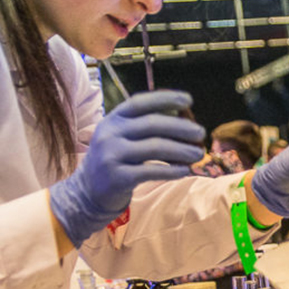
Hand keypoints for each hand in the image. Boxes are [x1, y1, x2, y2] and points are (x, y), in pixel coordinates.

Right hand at [50, 90, 204, 246]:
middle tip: (201, 133)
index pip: (141, 102)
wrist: (87, 190)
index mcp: (113, 119)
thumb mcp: (121, 136)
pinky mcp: (118, 177)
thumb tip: (183, 120)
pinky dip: (171, 170)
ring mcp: (112, 155)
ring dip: (181, 150)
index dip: (165, 98)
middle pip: (152, 124)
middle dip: (181, 128)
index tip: (188, 100)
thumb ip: (143, 126)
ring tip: (198, 154)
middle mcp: (110, 133)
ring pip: (155, 148)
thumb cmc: (114, 159)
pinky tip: (185, 170)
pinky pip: (151, 171)